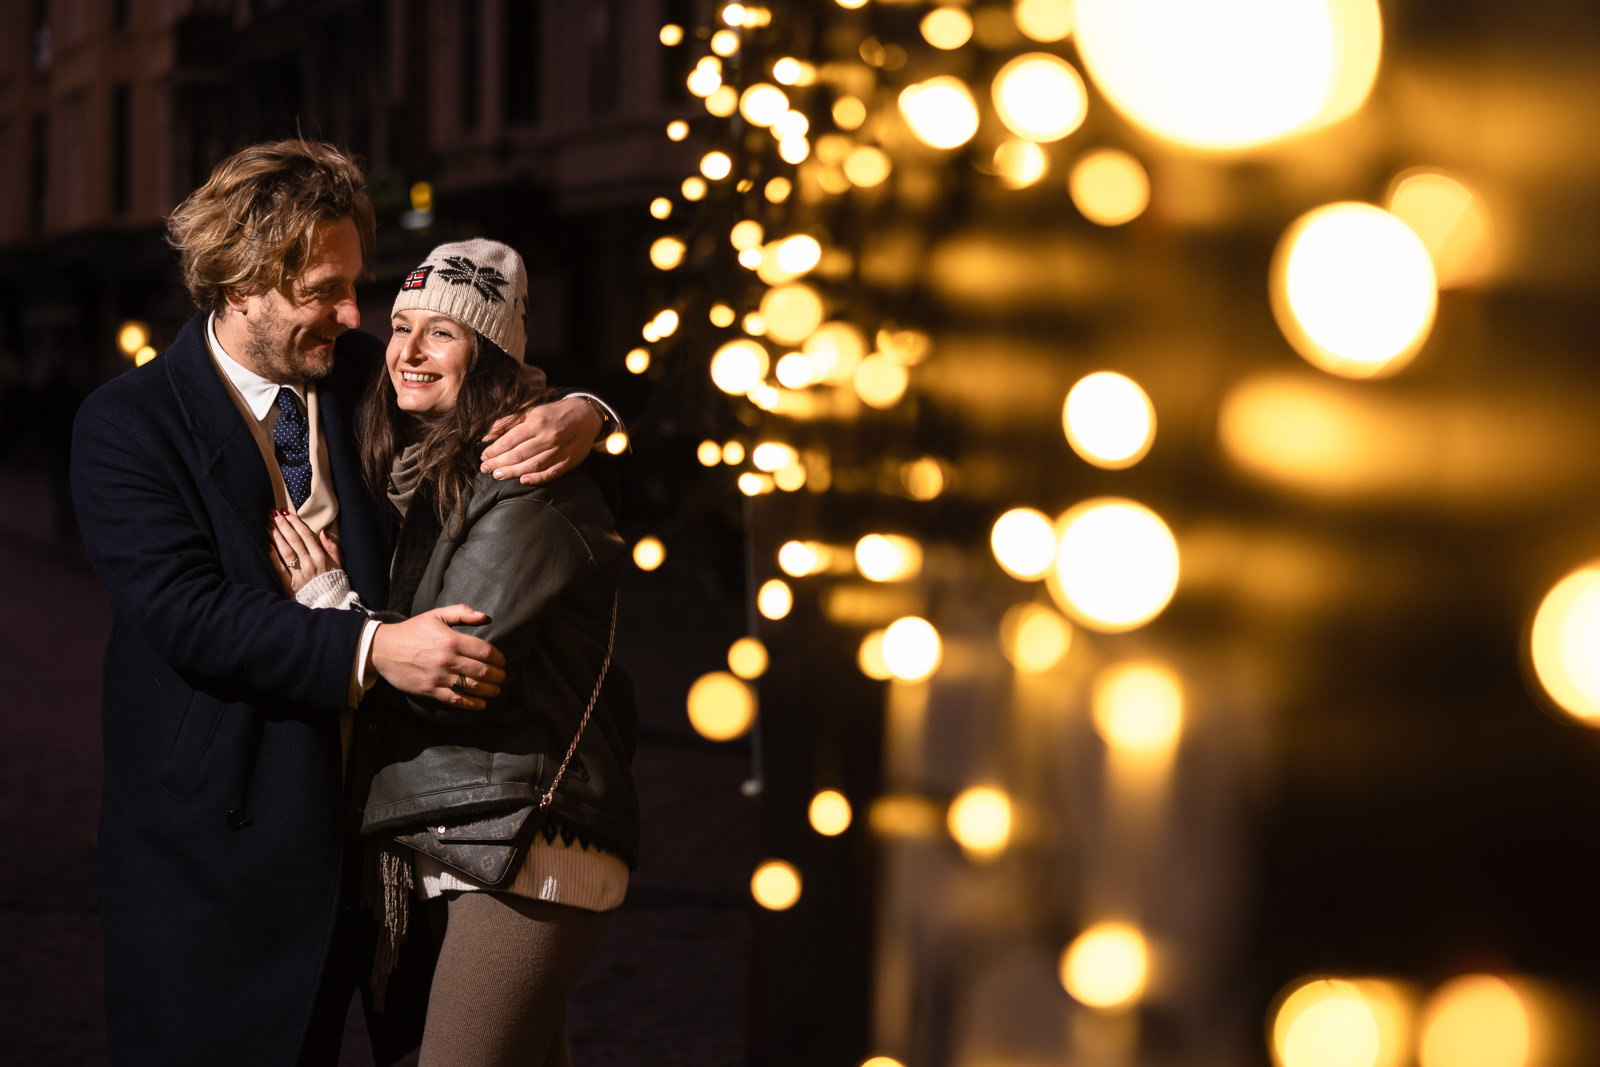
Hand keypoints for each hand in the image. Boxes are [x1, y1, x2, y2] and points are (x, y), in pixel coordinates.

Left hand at [268, 510, 342, 594]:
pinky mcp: (291, 584)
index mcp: (321, 557)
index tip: (286, 512)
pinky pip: (280, 569)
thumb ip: (331, 547)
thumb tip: (322, 532)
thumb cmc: (334, 581)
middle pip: (294, 540)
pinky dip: (274, 557)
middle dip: (282, 525)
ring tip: (268, 524)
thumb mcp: (338, 563)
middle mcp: (310, 563)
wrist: (330, 603)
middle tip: (272, 513)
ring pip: (286, 551)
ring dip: (276, 537)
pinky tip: (267, 545)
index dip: (295, 522)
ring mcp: (300, 574)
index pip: (306, 535)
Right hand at [370, 604, 507, 709]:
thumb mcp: (435, 615)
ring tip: (496, 690)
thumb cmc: (411, 631)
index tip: (502, 661)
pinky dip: (471, 703)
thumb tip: (484, 616)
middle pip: (482, 671)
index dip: (498, 658)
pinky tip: (481, 704)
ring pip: (472, 687)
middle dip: (498, 676)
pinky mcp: (430, 690)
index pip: (485, 651)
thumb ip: (461, 612)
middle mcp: (447, 659)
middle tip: (503, 677)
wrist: (382, 649)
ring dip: (489, 690)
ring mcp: (438, 676)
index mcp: (451, 640)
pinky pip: (455, 699)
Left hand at [479, 396, 600, 484]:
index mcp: (538, 422)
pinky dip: (536, 478)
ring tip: (498, 475)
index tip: (484, 456)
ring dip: (513, 472)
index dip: (495, 450)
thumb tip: (486, 436)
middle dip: (499, 462)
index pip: (510, 440)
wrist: (586, 416)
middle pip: (519, 454)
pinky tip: (523, 480)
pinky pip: (551, 473)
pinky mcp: (568, 461)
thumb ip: (508, 423)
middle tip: (485, 468)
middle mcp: (548, 437)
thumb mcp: (531, 411)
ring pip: (533, 465)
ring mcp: (559, 450)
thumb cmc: (554, 413)